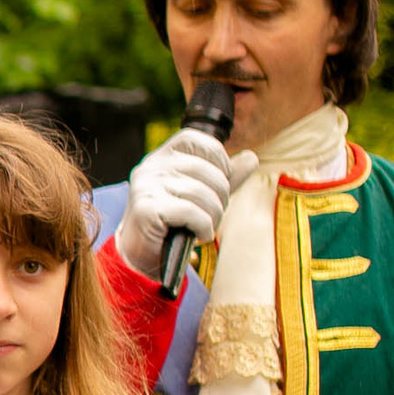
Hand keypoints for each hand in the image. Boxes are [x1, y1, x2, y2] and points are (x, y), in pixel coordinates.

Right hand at [115, 128, 259, 274]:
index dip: (218, 157)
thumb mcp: (201, 194)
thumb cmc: (173, 223)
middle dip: (221, 196)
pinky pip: (191, 212)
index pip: (195, 139)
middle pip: (205, 170)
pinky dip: (203, 227)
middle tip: (214, 214)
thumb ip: (223, 176)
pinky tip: (198, 235)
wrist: (142, 255)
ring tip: (205, 227)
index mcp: (161, 157)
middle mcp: (150, 167)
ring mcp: (146, 187)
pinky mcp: (146, 208)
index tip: (220, 181)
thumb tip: (251, 158)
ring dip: (214, 216)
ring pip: (201, 192)